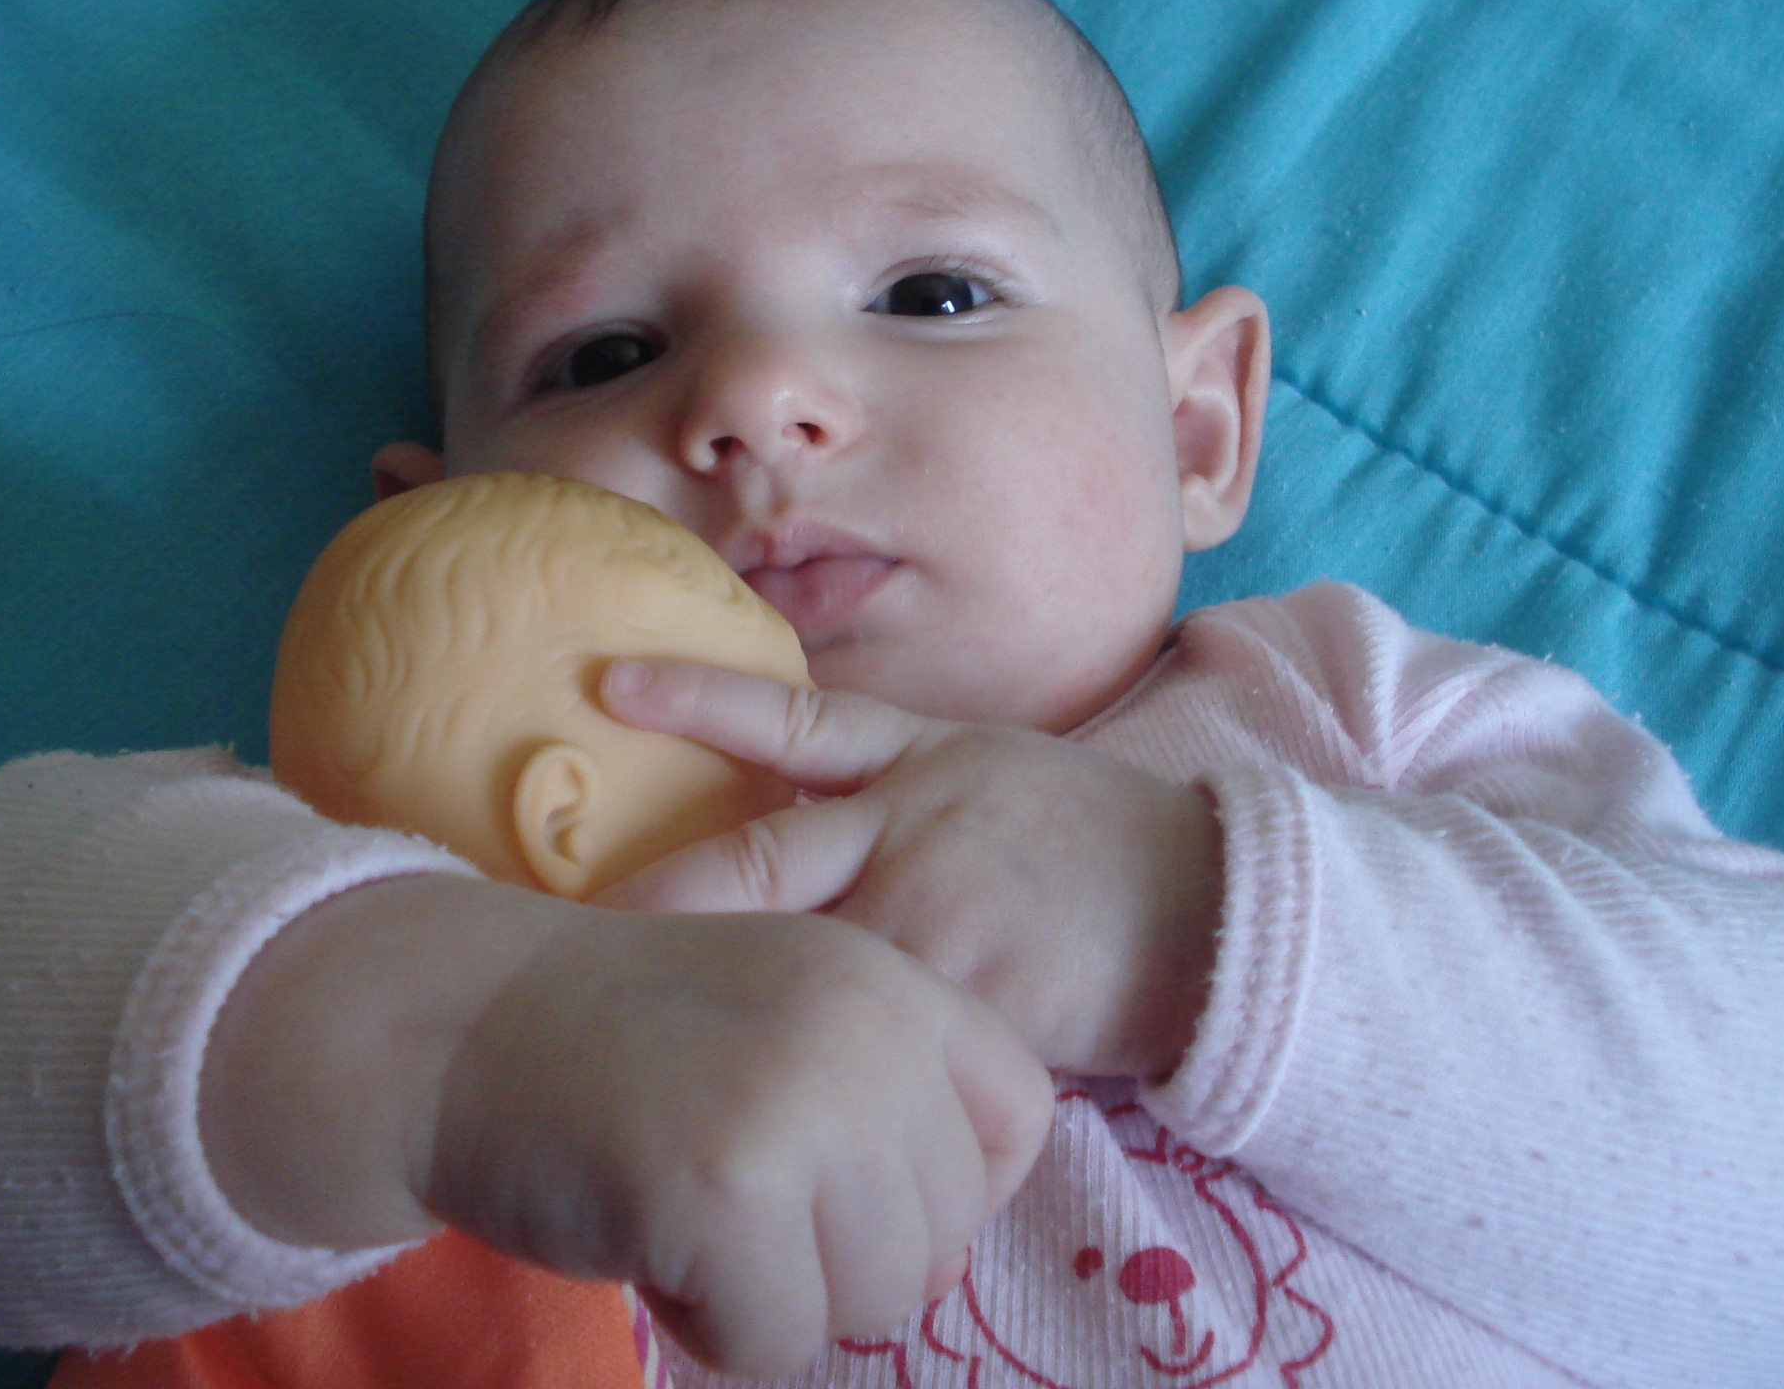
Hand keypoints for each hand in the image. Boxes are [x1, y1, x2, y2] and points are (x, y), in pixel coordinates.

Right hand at [202, 873, 1050, 1376]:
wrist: (456, 1019)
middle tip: (728, 1198)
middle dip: (835, 1255)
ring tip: (688, 1214)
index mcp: (888, 981)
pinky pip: (774, 1341)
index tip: (846, 1189)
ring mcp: (798, 1104)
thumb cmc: (620, 1039)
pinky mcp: (722, 1188)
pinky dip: (707, 1324)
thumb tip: (940, 1274)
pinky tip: (647, 1243)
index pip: (1017, 1117)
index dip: (949, 1187)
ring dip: (773, 1294)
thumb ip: (879, 1124)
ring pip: (871, 1301)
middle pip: (940, 1236)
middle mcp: (866, 1031)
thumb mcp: (779, 1032)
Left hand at [594, 658, 1225, 1081]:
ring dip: (729, 998)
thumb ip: (887, 778)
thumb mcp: (987, 768)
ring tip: (648, 1035)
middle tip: (572, 919)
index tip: (605, 680)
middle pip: (763, 859)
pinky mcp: (971, 1002)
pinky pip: (874, 1041)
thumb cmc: (1090, 838)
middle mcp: (916, 826)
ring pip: (803, 960)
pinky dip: (826, 1069)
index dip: (697, 696)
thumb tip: (781, 787)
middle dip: (666, 894)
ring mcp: (940, 916)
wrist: (1212, 909)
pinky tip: (781, 1102)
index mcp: (919, 760)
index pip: (790, 720)